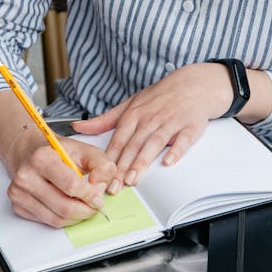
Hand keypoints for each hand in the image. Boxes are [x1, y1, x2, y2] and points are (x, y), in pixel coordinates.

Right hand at [5, 130, 117, 228]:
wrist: (30, 152)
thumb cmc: (57, 152)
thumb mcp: (85, 150)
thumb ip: (101, 166)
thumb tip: (100, 189)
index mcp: (42, 158)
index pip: (71, 186)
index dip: (90, 195)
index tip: (98, 197)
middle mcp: (26, 176)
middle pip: (64, 207)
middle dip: (86, 210)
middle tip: (94, 206)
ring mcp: (19, 193)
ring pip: (57, 219)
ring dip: (76, 217)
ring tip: (83, 206)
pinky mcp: (18, 206)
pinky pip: (48, 222)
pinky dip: (64, 219)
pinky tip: (68, 206)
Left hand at [72, 63, 232, 187]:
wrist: (193, 84)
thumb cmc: (160, 97)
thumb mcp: (130, 104)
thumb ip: (105, 120)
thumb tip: (78, 127)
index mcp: (134, 114)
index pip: (118, 140)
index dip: (108, 160)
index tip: (99, 177)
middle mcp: (150, 119)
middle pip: (133, 145)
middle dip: (122, 168)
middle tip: (113, 187)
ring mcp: (170, 122)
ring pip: (154, 143)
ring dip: (142, 161)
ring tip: (132, 179)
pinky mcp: (189, 126)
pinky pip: (182, 140)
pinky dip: (175, 151)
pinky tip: (168, 162)